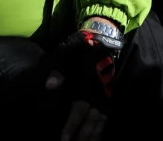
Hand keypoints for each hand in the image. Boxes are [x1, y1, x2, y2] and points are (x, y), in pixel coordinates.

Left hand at [45, 20, 120, 140]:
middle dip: (83, 135)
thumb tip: (50, 86)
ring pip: (102, 118)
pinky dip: (104, 126)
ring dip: (94, 133)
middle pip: (92, 119)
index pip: (80, 109)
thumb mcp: (67, 50)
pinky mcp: (112, 91)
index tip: (64, 139)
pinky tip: (98, 134)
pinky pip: (109, 112)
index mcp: (88, 82)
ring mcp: (108, 91)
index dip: (72, 125)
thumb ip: (59, 68)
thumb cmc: (82, 43)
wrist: (105, 33)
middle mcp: (100, 90)